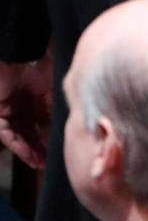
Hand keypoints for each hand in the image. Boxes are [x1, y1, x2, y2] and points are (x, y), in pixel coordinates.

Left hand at [0, 47, 52, 167]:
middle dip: (37, 150)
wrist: (19, 57)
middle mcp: (20, 111)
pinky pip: (6, 134)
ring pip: (17, 138)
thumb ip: (57, 104)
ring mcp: (8, 114)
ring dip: (27, 152)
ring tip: (38, 164)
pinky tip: (26, 153)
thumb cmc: (36, 67)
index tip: (57, 151)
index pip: (40, 126)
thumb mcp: (52, 87)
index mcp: (33, 103)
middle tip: (46, 164)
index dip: (47, 139)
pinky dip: (17, 144)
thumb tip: (68, 120)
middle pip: (28, 135)